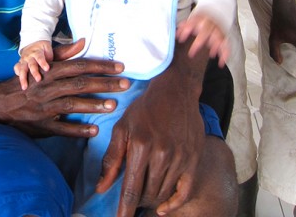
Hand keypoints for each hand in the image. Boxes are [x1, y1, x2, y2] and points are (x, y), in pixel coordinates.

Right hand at [0, 40, 128, 138]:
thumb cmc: (27, 82)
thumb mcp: (43, 65)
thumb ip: (64, 54)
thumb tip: (84, 41)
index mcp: (51, 71)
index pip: (80, 66)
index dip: (100, 66)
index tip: (120, 67)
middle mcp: (49, 87)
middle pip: (80, 84)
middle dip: (104, 83)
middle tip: (125, 84)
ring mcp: (45, 107)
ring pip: (73, 104)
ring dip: (94, 105)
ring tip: (114, 105)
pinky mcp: (42, 125)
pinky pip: (62, 128)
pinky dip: (78, 130)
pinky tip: (94, 130)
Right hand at [14, 40, 52, 89]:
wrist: (33, 42)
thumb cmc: (43, 49)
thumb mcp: (47, 49)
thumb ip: (50, 57)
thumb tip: (55, 67)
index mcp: (37, 52)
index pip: (40, 57)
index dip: (43, 63)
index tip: (47, 69)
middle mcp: (29, 56)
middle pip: (31, 64)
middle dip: (34, 72)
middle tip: (38, 80)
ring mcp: (23, 60)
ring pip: (22, 69)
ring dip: (23, 78)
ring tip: (25, 87)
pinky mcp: (20, 63)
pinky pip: (16, 68)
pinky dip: (17, 73)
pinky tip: (18, 82)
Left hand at [96, 46, 205, 216]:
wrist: (176, 90)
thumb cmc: (145, 108)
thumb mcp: (122, 127)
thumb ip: (112, 158)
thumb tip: (101, 188)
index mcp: (140, 145)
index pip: (130, 189)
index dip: (124, 210)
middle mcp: (161, 153)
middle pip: (147, 194)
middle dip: (137, 200)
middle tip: (132, 196)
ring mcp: (180, 157)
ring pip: (163, 193)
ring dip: (152, 199)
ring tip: (145, 193)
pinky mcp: (194, 158)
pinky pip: (185, 191)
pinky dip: (173, 203)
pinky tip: (164, 207)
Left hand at [176, 13, 229, 66]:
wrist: (214, 13)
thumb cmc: (200, 20)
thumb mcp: (191, 20)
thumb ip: (184, 27)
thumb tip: (176, 35)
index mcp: (200, 19)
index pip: (192, 23)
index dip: (186, 31)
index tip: (180, 40)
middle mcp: (209, 24)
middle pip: (205, 32)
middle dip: (199, 42)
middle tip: (191, 53)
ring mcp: (218, 30)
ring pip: (218, 37)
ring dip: (215, 47)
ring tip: (211, 55)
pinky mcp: (224, 37)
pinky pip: (226, 45)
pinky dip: (225, 54)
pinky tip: (221, 62)